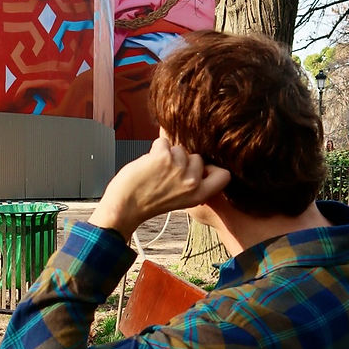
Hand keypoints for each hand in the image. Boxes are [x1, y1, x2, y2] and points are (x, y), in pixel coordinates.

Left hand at [88, 132, 230, 239]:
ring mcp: (178, 169)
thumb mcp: (181, 199)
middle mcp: (192, 183)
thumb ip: (193, 183)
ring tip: (155, 171)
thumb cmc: (148, 202)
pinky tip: (148, 164)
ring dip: (167, 155)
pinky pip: (163, 142)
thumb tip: (199, 160)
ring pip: (179, 148)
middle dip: (182, 161)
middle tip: (166, 175)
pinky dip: (155, 149)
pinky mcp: (163, 157)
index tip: (200, 170)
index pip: (224, 176)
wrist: (125, 206)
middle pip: (196, 157)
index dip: (212, 169)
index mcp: (199, 195)